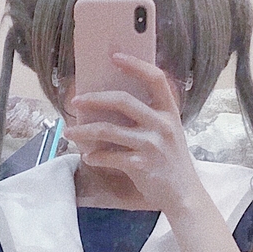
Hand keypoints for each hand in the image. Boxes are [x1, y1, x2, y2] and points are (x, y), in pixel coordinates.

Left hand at [66, 53, 204, 214]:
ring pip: (108, 130)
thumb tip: (113, 101)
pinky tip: (88, 157)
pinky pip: (109, 156)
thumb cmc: (171, 161)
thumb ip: (150, 116)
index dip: (135, 64)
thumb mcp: (168, 132)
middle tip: (76, 101)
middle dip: (94, 98)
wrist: (183, 194)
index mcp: (169, 112)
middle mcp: (162, 125)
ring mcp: (152, 145)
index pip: (155, 78)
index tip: (115, 57)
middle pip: (122, 100)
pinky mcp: (141, 165)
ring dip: (84, 131)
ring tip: (69, 132)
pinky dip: (95, 157)